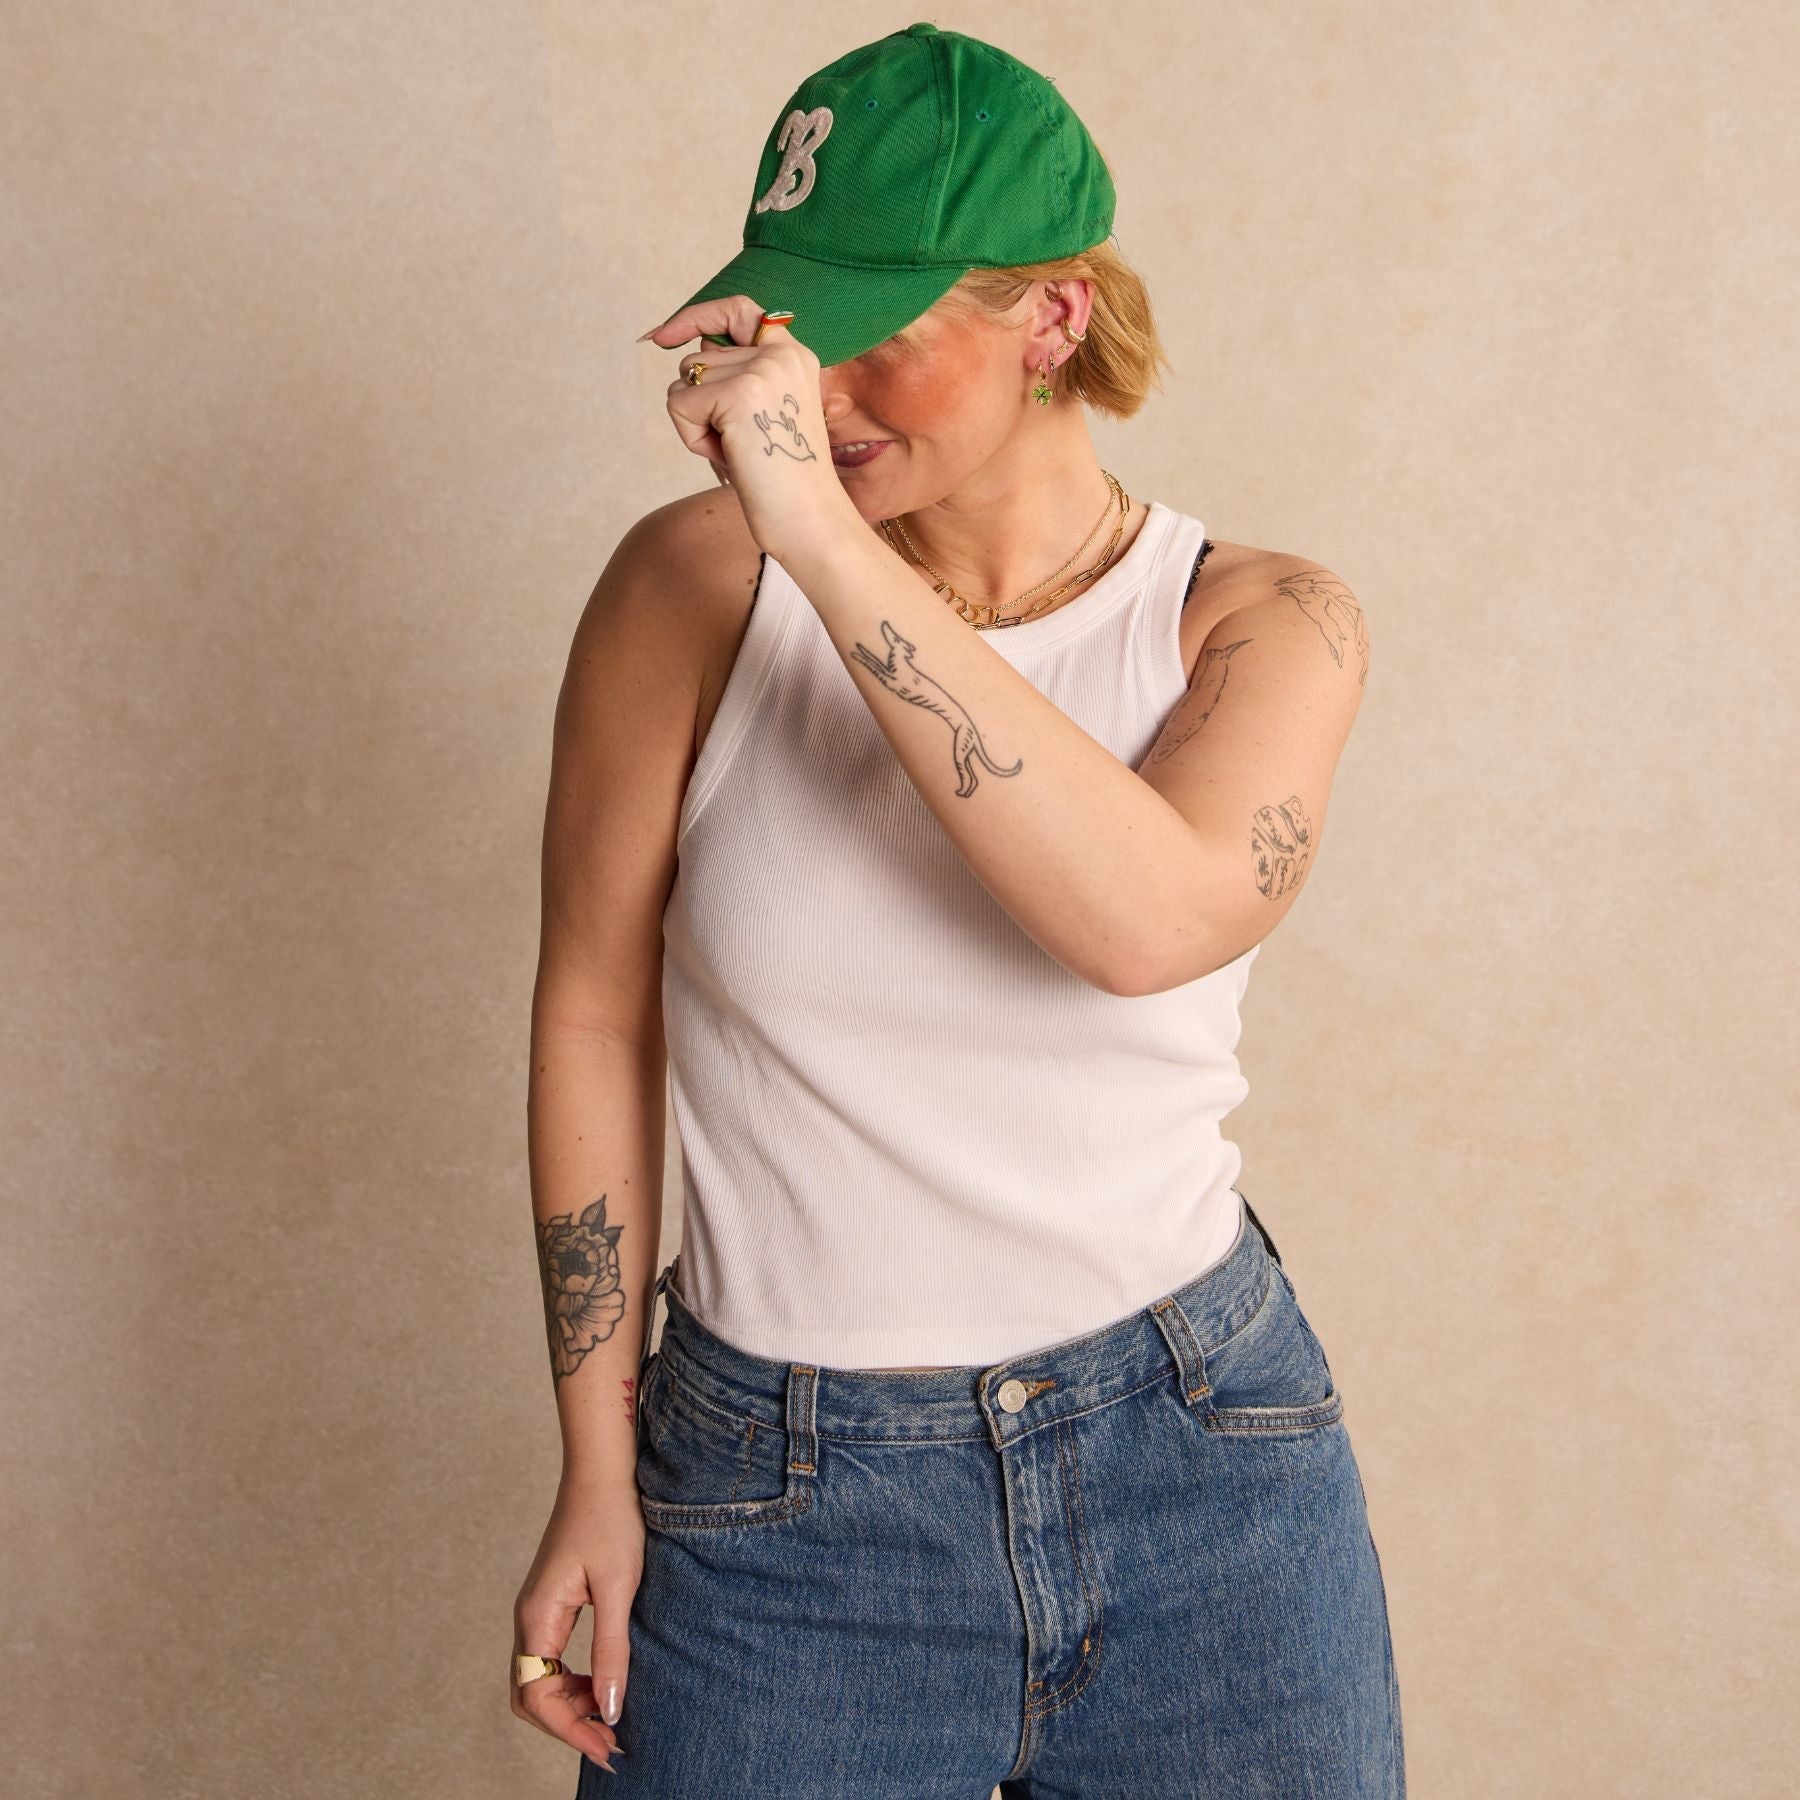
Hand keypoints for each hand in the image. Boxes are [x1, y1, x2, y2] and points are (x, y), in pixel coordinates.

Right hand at [510, 1475, 646, 1774]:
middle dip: (568, 1724)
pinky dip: (576, 1680)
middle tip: (613, 1743)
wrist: (604, 1468)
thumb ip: (612, 1650)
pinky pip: (554, 1658)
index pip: (537, 1696)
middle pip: (532, 1694)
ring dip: (573, 1704)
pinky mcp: (555, 1601)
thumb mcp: (619, 1588)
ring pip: (541, 1679)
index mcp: (537, 1617)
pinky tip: (607, 1680)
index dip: (570, 1730)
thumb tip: (611, 1712)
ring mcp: (539, 1609)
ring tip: (614, 1717)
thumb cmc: (612, 1518)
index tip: (609, 1749)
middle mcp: (529, 1617)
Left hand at [640, 295, 860, 562]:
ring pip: (685, 382)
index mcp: (794, 356)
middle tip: (741, 444)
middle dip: (702, 406)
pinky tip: (729, 456)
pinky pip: (680, 404)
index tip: (664, 337)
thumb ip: (736, 377)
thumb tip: (684, 349)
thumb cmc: (781, 481)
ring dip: (697, 424)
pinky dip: (692, 437)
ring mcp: (762, 370)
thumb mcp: (763, 416)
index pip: (738, 310)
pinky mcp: (739, 393)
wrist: (809, 520)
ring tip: (738, 451)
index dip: (698, 316)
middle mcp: (781, 353)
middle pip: (698, 360)